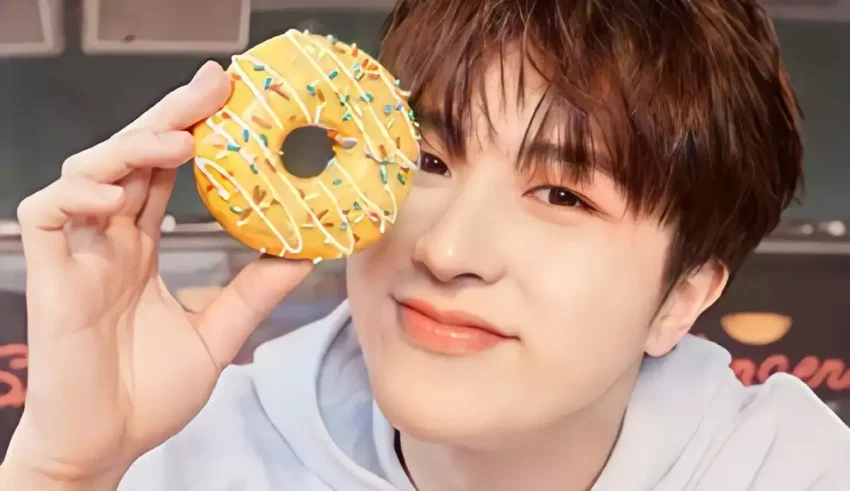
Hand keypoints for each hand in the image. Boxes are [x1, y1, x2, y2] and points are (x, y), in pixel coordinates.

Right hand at [4, 61, 311, 484]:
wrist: (107, 444)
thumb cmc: (149, 392)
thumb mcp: (217, 333)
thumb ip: (253, 292)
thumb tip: (304, 256)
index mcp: (143, 248)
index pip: (165, 173)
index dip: (192, 133)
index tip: (231, 101)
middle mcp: (111, 240)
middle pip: (134, 158)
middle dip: (170, 116)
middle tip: (213, 84)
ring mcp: (79, 253)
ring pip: (90, 171)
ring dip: (132, 148)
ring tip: (179, 141)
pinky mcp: (51, 273)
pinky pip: (48, 213)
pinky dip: (79, 195)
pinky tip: (117, 196)